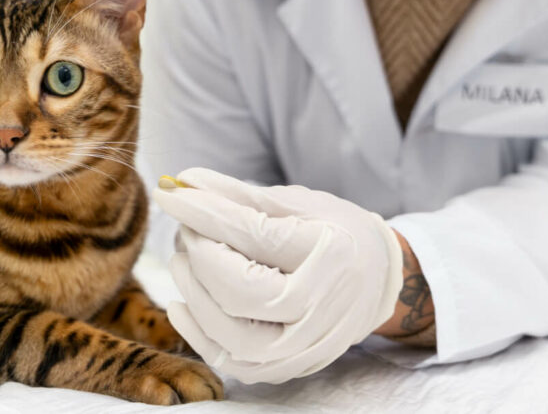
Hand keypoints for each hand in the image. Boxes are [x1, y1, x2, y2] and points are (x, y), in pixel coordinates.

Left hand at [153, 167, 402, 383]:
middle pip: (242, 292)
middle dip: (200, 255)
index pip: (253, 235)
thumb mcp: (296, 202)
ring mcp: (310, 343)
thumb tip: (183, 182)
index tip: (170, 193)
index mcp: (331, 252)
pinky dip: (200, 335)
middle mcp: (324, 304)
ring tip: (183, 260)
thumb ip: (238, 195)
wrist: (377, 279)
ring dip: (194, 295)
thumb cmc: (334, 231)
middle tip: (186, 228)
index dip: (203, 212)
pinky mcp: (293, 365)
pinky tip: (182, 302)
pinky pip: (236, 362)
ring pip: (235, 336)